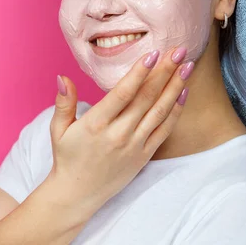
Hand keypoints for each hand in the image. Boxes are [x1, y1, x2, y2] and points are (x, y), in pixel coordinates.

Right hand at [49, 47, 192, 213]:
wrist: (77, 194)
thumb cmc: (67, 157)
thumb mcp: (58, 129)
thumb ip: (64, 102)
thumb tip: (62, 77)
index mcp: (95, 124)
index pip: (123, 94)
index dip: (140, 73)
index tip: (154, 54)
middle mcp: (117, 134)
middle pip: (146, 98)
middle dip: (164, 72)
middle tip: (178, 50)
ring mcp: (133, 146)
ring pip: (159, 112)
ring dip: (175, 88)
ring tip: (186, 67)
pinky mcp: (143, 156)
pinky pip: (163, 131)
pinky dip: (175, 112)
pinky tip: (183, 93)